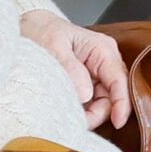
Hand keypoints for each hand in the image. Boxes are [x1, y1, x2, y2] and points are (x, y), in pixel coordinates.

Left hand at [18, 10, 131, 129]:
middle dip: (98, 113)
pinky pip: (90, 102)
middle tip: (78, 124)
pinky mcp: (85, 83)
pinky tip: (67, 113)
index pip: (120, 80)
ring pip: (102, 102)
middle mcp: (104, 62)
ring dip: (88, 114)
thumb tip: (86, 95)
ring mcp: (95, 74)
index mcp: (102, 49)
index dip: (122, 103)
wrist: (28, 26)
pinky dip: (81, 111)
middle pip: (113, 96)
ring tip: (68, 119)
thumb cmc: (42, 31)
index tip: (117, 122)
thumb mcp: (54, 46)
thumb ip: (71, 69)